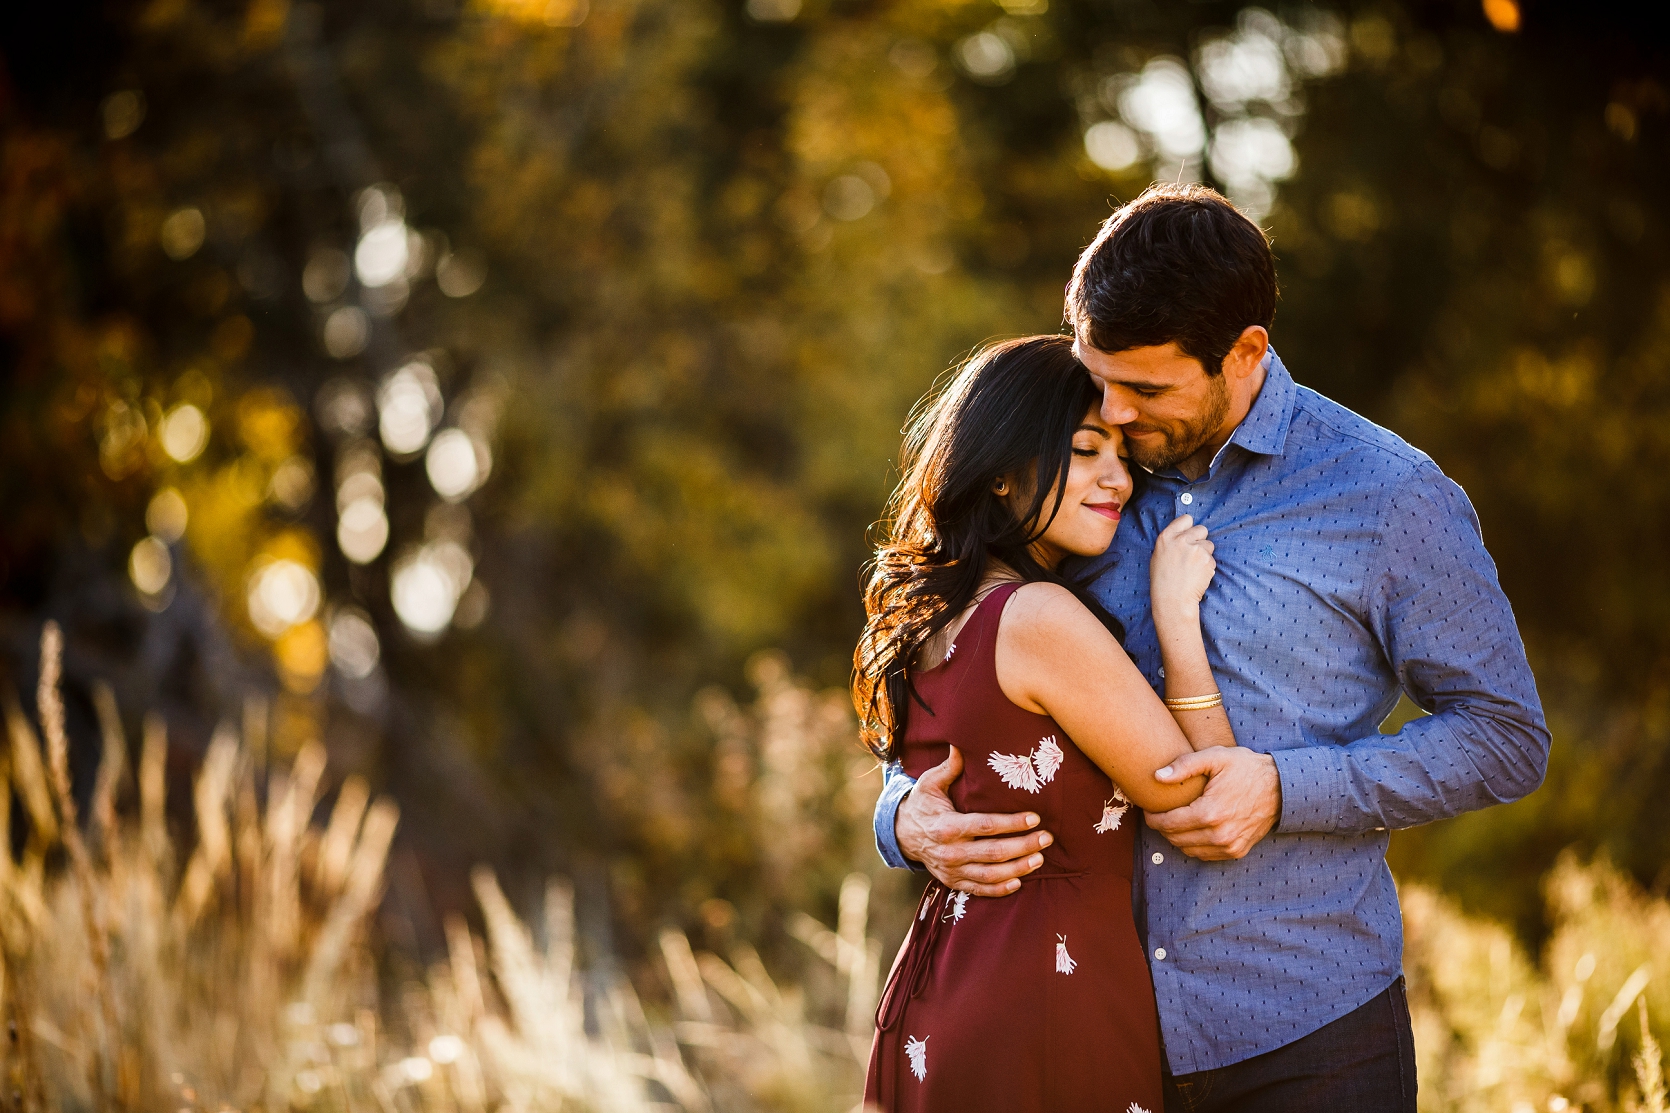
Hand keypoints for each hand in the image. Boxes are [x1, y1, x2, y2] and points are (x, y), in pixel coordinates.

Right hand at [896, 746, 1051, 896]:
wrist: (901, 834)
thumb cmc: (922, 804)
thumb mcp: (930, 783)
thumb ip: (950, 767)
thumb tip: (962, 742)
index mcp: (946, 826)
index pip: (985, 826)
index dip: (1012, 823)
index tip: (1035, 818)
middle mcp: (950, 852)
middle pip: (993, 852)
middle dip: (1023, 846)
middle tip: (1047, 839)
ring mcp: (952, 870)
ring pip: (990, 875)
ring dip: (1018, 869)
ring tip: (1039, 859)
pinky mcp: (953, 881)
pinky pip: (979, 890)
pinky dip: (1000, 889)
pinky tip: (1019, 882)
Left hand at [1145, 748, 1279, 860]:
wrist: (1281, 787)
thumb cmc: (1246, 769)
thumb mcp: (1215, 757)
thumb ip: (1184, 766)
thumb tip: (1157, 776)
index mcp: (1209, 813)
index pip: (1167, 824)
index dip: (1152, 818)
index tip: (1147, 809)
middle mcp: (1219, 835)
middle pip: (1174, 839)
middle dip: (1162, 827)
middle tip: (1158, 813)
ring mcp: (1229, 846)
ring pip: (1188, 850)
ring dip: (1176, 837)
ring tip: (1174, 820)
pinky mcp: (1237, 852)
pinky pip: (1205, 855)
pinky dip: (1194, 845)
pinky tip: (1193, 829)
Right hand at [1150, 515, 1215, 615]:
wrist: (1172, 600)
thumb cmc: (1163, 580)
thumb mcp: (1159, 555)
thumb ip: (1172, 541)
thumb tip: (1186, 532)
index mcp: (1166, 537)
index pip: (1186, 519)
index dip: (1189, 527)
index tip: (1189, 535)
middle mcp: (1181, 540)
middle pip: (1202, 529)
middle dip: (1200, 539)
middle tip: (1193, 554)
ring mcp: (1196, 550)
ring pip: (1209, 545)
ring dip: (1204, 554)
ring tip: (1193, 568)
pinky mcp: (1208, 561)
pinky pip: (1212, 559)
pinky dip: (1207, 567)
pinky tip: (1197, 575)